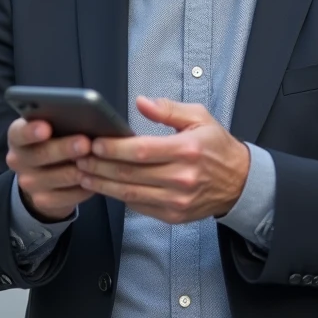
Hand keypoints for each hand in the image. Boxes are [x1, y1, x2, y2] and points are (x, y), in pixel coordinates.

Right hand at [6, 118, 94, 222]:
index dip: (31, 131)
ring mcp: (28, 183)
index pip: (19, 132)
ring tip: (97, 162)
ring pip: (57, 177)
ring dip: (79, 170)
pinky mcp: (42, 200)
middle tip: (85, 143)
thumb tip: (83, 116)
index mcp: (17, 136)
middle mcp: (18, 159)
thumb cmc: (53, 140)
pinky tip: (96, 179)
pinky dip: (84, 188)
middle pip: (41, 154)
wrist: (43, 175)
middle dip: (65, 148)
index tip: (46, 128)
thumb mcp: (50, 127)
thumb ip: (59, 120)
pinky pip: (67, 196)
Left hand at [76, 96, 250, 224]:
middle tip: (78, 157)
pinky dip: (120, 197)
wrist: (239, 182)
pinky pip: (140, 206)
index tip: (95, 142)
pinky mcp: (174, 215)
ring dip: (103, 184)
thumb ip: (169, 110)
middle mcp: (182, 178)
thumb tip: (141, 102)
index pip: (142, 150)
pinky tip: (105, 187)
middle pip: (130, 174)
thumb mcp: (199, 118)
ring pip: (131, 193)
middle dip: (100, 165)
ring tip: (83, 174)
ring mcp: (177, 200)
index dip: (114, 148)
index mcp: (187, 150)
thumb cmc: (217, 147)